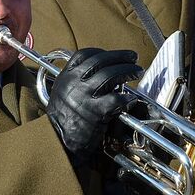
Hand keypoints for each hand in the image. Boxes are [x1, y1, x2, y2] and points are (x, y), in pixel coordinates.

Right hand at [46, 48, 141, 167]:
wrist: (57, 141)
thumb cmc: (61, 119)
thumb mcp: (61, 93)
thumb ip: (75, 81)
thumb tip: (98, 74)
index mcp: (66, 76)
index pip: (85, 55)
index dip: (102, 52)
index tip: (112, 56)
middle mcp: (75, 82)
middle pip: (101, 61)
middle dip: (121, 57)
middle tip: (133, 58)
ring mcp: (85, 96)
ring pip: (111, 75)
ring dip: (128, 71)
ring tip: (137, 72)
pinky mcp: (97, 111)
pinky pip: (117, 99)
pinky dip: (127, 98)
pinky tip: (131, 99)